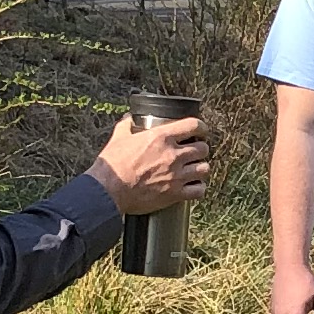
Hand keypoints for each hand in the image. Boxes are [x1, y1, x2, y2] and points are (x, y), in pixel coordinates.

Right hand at [94, 112, 211, 211]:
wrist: (108, 191)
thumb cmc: (112, 165)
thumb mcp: (118, 139)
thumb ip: (126, 126)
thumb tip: (128, 119)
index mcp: (161, 137)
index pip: (194, 125)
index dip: (201, 128)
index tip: (201, 131)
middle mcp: (172, 154)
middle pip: (203, 148)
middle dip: (200, 149)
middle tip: (194, 153)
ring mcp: (176, 175)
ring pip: (204, 169)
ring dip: (200, 169)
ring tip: (194, 170)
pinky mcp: (175, 194)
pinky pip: (199, 190)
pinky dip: (198, 188)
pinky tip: (192, 187)